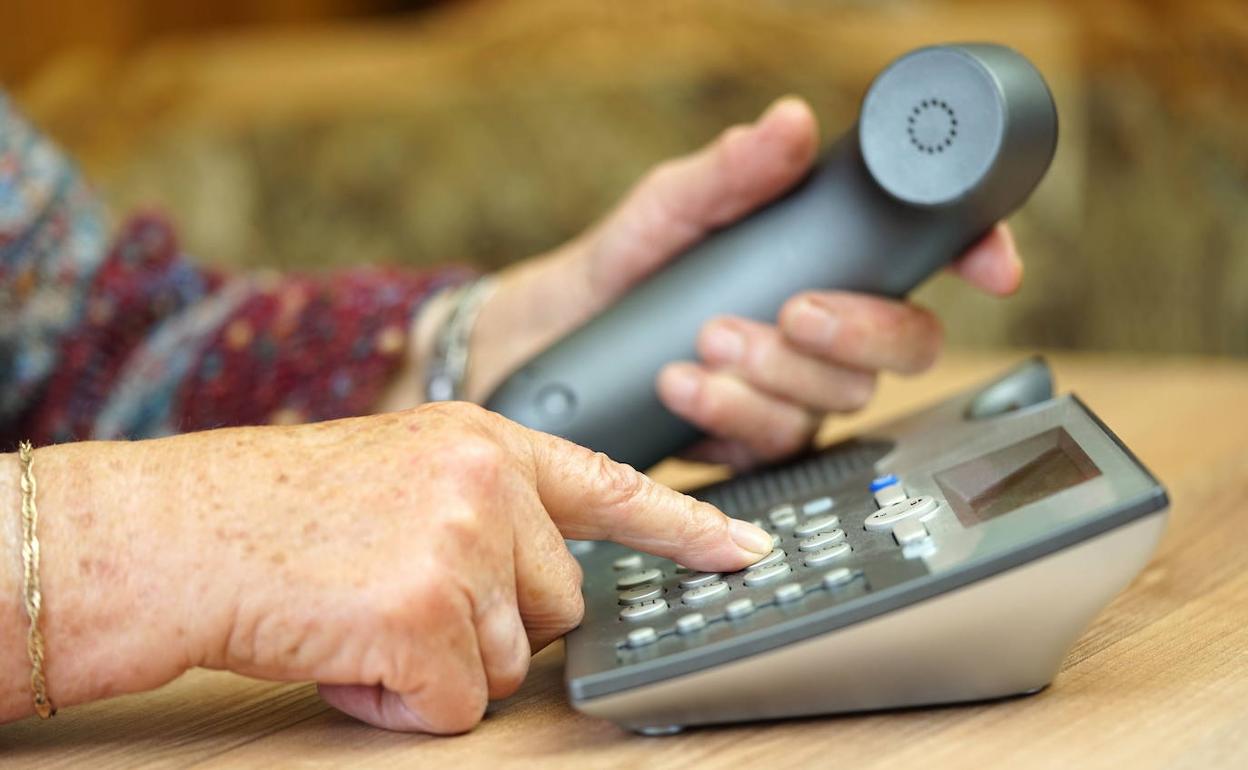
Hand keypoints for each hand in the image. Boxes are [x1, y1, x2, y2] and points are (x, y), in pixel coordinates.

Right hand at [0, 406, 771, 731]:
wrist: (178, 533)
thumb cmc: (279, 510)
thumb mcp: (402, 471)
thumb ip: (488, 508)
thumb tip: (545, 584)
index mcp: (485, 440)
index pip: (612, 487)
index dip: (686, 531)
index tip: (744, 555)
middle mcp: (487, 483)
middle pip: (558, 605)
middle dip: (493, 625)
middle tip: (402, 596)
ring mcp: (459, 545)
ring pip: (506, 663)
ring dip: (438, 665)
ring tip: (361, 617)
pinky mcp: (424, 614)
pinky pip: (452, 705)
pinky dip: (398, 703)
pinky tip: (346, 655)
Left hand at [467, 97, 1021, 467]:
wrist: (549, 341)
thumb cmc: (620, 268)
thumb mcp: (669, 209)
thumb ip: (729, 173)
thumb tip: (789, 126)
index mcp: (821, 263)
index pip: (923, 261)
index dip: (976, 257)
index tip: (989, 270)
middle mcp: (821, 332)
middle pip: (905, 347)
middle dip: (858, 333)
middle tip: (792, 312)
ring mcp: (791, 392)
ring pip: (840, 401)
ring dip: (777, 373)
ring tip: (707, 338)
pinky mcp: (751, 442)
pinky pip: (777, 446)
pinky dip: (731, 413)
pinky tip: (682, 383)